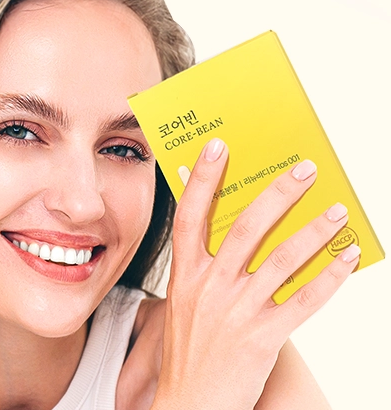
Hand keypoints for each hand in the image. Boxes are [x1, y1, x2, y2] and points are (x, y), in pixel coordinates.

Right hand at [152, 138, 359, 409]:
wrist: (188, 405)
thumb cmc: (188, 352)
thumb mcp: (184, 304)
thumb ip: (202, 269)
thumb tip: (228, 234)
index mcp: (185, 276)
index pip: (190, 216)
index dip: (203, 179)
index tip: (218, 146)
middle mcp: (209, 287)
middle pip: (246, 228)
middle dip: (278, 193)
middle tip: (305, 169)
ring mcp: (236, 312)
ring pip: (281, 260)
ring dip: (314, 231)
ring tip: (338, 210)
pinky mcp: (262, 338)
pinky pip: (304, 300)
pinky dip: (329, 277)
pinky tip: (346, 258)